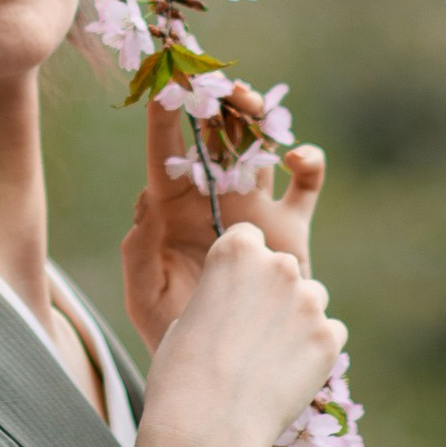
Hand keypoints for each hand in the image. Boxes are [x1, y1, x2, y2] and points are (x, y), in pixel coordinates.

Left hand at [123, 94, 326, 353]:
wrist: (225, 364)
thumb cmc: (173, 331)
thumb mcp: (143, 296)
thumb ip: (138, 253)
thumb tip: (146, 206)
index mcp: (173, 205)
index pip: (165, 151)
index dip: (165, 115)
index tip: (168, 82)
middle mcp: (214, 196)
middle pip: (217, 135)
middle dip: (219, 102)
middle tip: (223, 86)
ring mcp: (254, 207)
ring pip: (259, 146)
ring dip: (259, 116)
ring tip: (253, 105)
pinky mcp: (290, 228)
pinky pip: (305, 185)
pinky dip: (307, 160)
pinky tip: (295, 158)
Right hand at [137, 220, 346, 446]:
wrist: (207, 426)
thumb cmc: (182, 374)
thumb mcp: (188, 317)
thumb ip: (222, 298)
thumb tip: (241, 309)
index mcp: (235, 251)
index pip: (250, 238)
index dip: (242, 267)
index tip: (234, 293)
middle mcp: (277, 266)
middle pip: (284, 268)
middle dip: (273, 293)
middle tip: (253, 335)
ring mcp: (308, 302)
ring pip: (312, 299)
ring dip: (298, 319)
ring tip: (271, 359)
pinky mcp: (329, 339)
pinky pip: (331, 334)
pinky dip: (316, 350)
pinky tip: (290, 375)